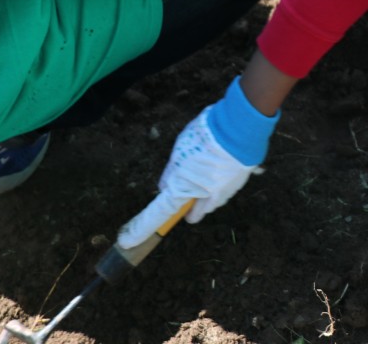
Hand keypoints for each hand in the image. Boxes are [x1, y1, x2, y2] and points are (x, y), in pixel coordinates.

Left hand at [117, 76, 278, 247]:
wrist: (240, 127)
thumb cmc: (206, 137)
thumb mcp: (179, 150)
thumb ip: (171, 172)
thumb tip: (166, 186)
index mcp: (184, 188)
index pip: (159, 214)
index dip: (142, 228)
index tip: (127, 241)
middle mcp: (205, 198)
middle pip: (193, 214)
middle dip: (189, 205)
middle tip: (188, 185)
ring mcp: (225, 193)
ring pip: (211, 202)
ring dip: (207, 192)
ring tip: (209, 164)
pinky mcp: (240, 184)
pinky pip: (225, 189)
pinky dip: (221, 181)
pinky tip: (222, 161)